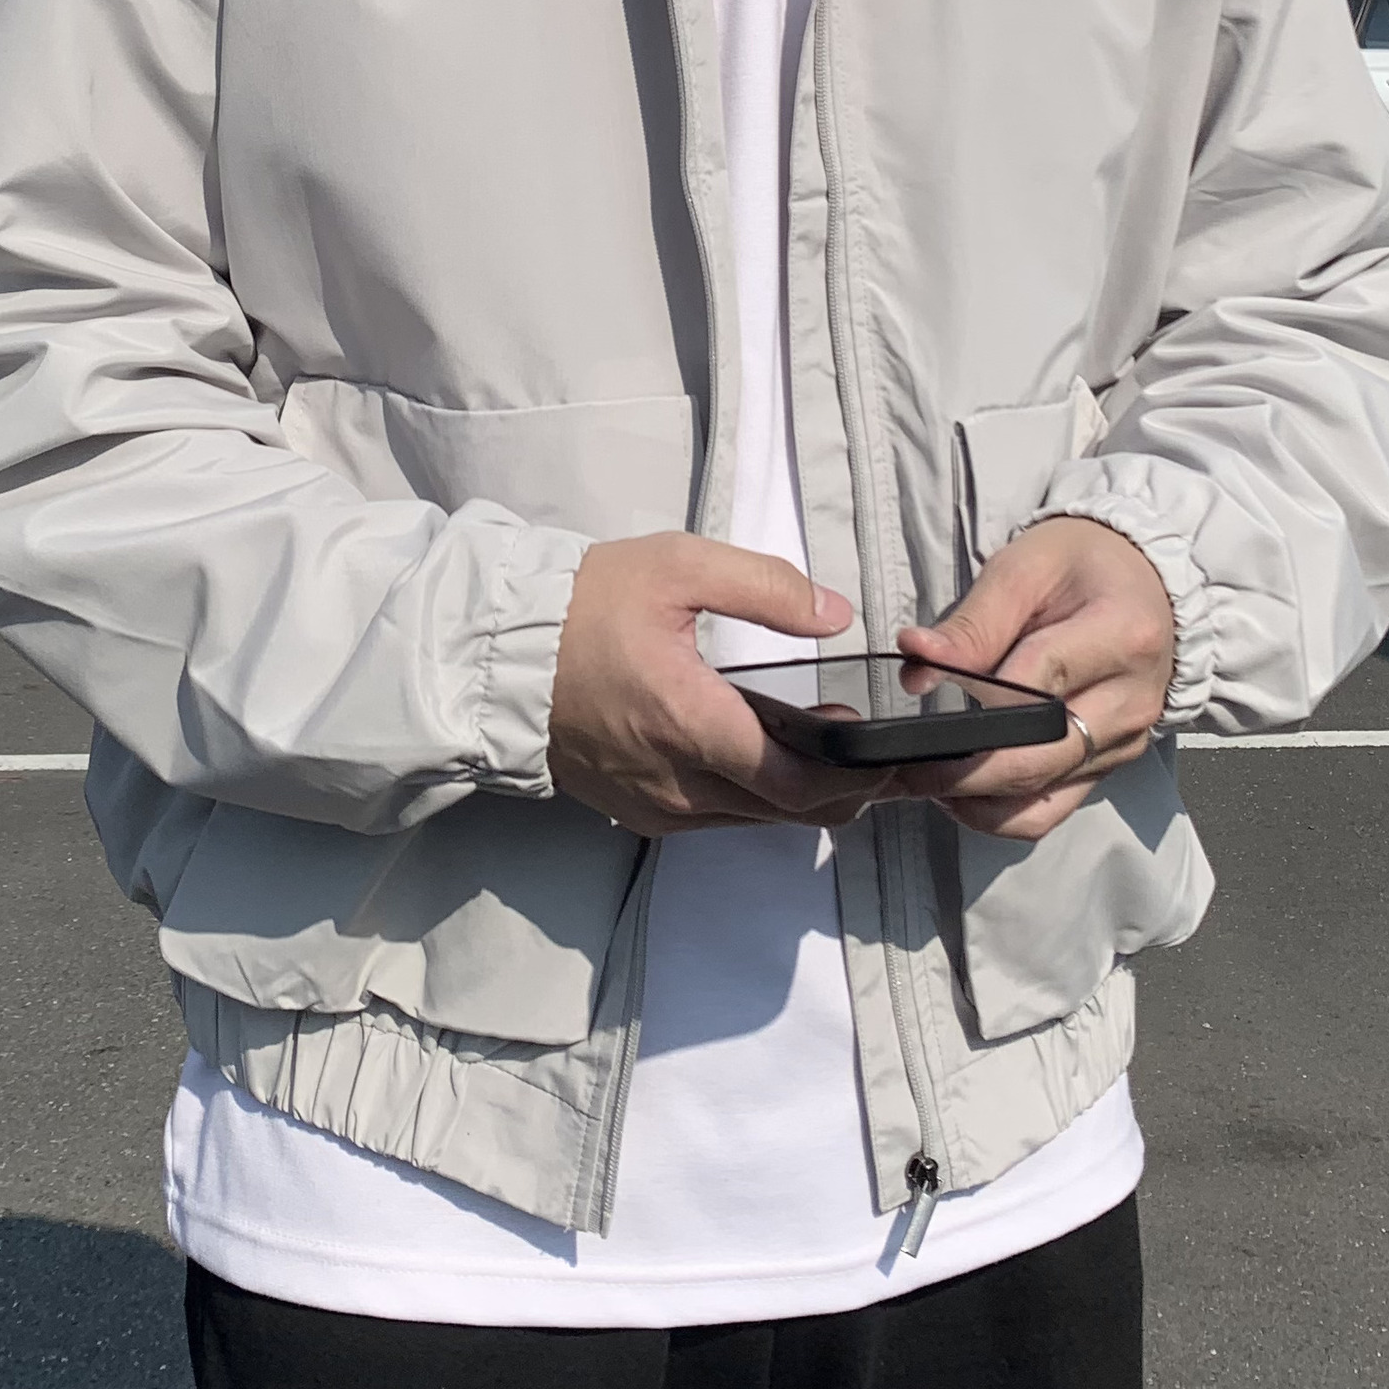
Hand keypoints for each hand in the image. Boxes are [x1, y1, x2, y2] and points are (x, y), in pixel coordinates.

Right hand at [547, 534, 897, 837]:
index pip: (796, 780)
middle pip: (788, 813)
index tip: (891, 753)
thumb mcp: (677, 566)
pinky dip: (757, 800)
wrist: (497, 656)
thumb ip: (767, 587)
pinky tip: (773, 760)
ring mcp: (655, 806)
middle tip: (882, 756)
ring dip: (803, 796)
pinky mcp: (638, 814)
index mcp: (688, 723)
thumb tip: (836, 616)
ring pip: (756, 822)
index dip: (856, 775)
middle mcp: (676, 783)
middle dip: (845, 790)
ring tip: (837, 750)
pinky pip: (717, 820)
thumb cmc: (583, 606)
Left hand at [893, 518, 1174, 840]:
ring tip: (925, 778)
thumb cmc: (1084, 568)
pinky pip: (1051, 810)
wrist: (1143, 586)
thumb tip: (917, 661)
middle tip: (899, 764)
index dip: (968, 694)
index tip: (914, 691)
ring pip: (1040, 796)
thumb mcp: (1026, 569)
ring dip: (973, 800)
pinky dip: (1001, 811)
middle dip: (959, 770)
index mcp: (1122, 636)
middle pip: (1036, 758)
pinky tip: (962, 791)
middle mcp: (1132, 700)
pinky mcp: (1109, 766)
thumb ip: (972, 622)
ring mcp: (1124, 742)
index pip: (1035, 682)